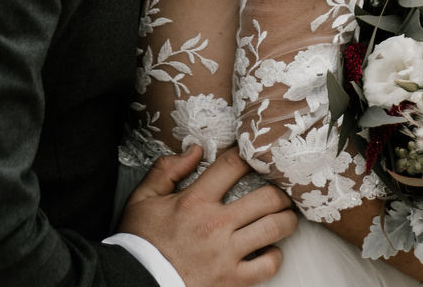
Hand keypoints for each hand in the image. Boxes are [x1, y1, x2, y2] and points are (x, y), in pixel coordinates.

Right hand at [119, 145, 297, 285]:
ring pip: (274, 229)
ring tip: (287, 215)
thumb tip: (195, 150)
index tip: (255, 157)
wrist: (135, 284)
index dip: (248, 156)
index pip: (233, 166)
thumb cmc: (140, 242)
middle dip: (280, 191)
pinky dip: (275, 256)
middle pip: (266, 197)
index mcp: (195, 201)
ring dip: (286, 220)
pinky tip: (270, 250)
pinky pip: (267, 266)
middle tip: (282, 190)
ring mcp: (226, 254)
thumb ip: (167, 169)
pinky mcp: (232, 281)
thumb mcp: (143, 198)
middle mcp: (215, 225)